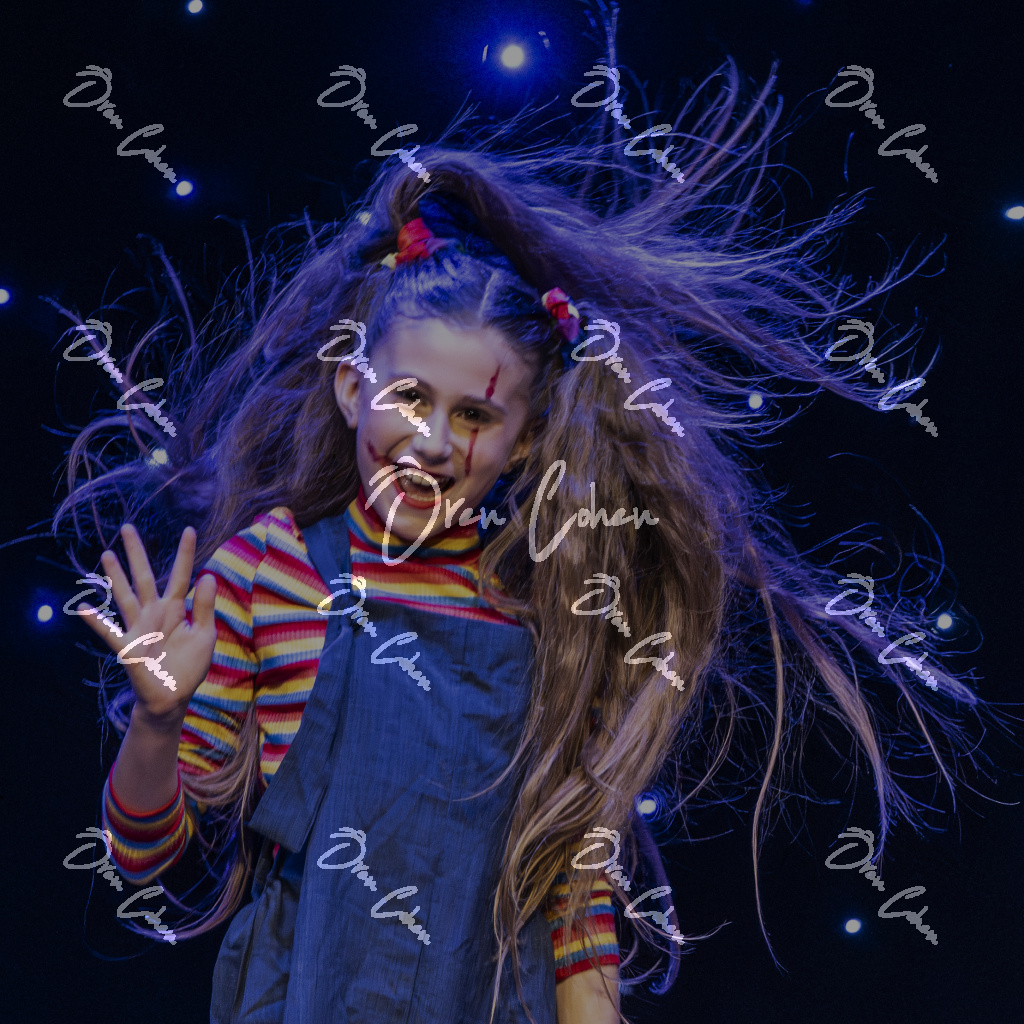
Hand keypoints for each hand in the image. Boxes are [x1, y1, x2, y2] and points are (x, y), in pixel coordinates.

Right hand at [76, 524, 216, 722]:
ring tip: (106, 554)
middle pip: (144, 577)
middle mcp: (154, 613)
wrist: (174, 697)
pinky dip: (97, 621)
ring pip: (125, 596)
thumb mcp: (205, 635)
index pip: (180, 575)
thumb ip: (205, 607)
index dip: (184, 553)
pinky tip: (85, 607)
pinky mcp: (128, 647)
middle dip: (136, 553)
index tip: (189, 529)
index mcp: (176, 609)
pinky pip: (110, 632)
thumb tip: (207, 575)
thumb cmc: (190, 666)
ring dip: (115, 576)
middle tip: (127, 527)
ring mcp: (139, 628)